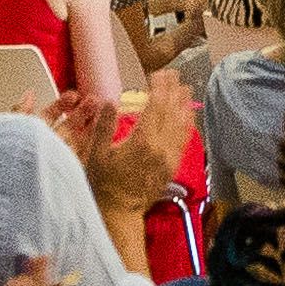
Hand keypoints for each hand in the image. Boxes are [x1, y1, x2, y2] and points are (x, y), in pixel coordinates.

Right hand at [47, 79, 188, 216]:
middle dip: (174, 90)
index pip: (156, 106)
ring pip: (181, 126)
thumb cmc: (103, 183)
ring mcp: (169, 157)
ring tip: (186, 89)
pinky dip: (187, 125)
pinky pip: (183, 141)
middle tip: (176, 73)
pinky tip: (187, 117)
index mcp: (142, 141)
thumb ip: (103, 126)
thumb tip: (110, 101)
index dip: (160, 87)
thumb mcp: (96, 154)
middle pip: (172, 112)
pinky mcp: (172, 167)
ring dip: (184, 105)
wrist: (119, 212)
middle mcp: (160, 147)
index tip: (160, 72)